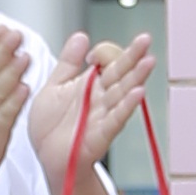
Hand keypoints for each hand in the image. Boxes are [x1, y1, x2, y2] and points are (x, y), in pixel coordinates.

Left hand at [28, 31, 153, 185]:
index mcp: (89, 85)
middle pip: (120, 73)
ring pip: (122, 92)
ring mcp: (103, 115)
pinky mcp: (101, 134)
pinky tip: (138, 93)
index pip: (106, 63)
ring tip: (148, 61)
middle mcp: (100, 98)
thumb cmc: (50, 126)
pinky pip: (116, 118)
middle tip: (145, 39)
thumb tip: (81, 37)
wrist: (46, 157)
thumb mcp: (53, 86)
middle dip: (133, 56)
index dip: (104, 53)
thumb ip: (68, 62)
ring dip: (137, 77)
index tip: (95, 52)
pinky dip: (126, 106)